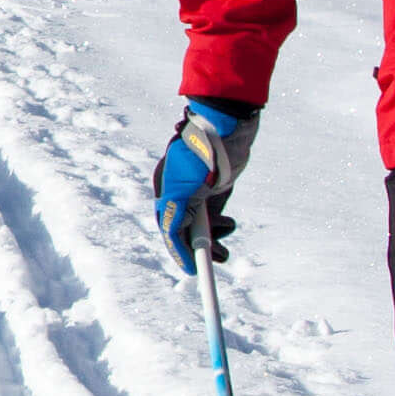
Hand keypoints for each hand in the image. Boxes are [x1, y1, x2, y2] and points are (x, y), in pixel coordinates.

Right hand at [153, 99, 257, 268]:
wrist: (226, 127)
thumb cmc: (200, 155)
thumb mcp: (183, 189)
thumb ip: (177, 218)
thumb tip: (176, 244)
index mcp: (165, 190)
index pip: (170, 228)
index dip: (180, 250)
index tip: (194, 268)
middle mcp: (178, 192)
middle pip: (185, 229)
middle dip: (199, 248)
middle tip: (217, 260)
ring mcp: (197, 190)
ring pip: (201, 225)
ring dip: (212, 239)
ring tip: (225, 248)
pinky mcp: (216, 188)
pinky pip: (214, 214)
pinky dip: (220, 225)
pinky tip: (229, 224)